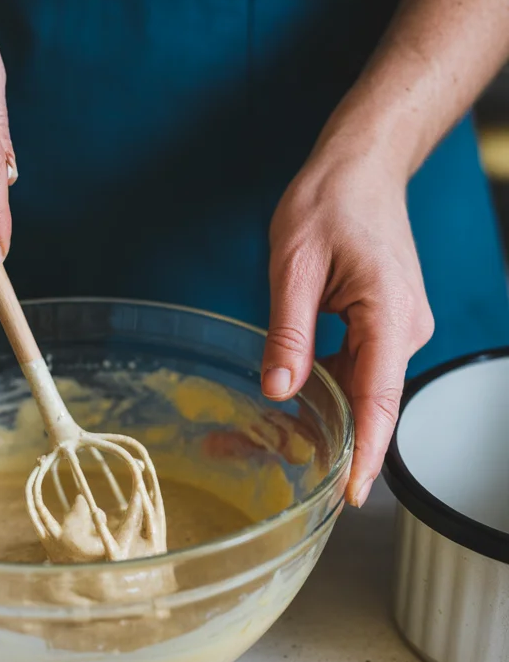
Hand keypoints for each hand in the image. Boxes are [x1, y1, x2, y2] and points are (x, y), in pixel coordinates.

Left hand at [262, 146, 433, 506]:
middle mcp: (404, 329)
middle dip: (329, 442)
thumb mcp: (294, 265)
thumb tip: (280, 390)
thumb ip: (289, 331)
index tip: (351, 494)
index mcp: (390, 314)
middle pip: (368, 403)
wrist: (362, 167)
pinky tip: (288, 402)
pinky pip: (357, 371)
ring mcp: (397, 329)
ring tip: (259, 440)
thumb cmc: (331, 201)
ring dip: (321, 417)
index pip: (379, 399)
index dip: (366, 452)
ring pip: (361, 391)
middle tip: (270, 468)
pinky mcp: (383, 327)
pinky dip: (326, 391)